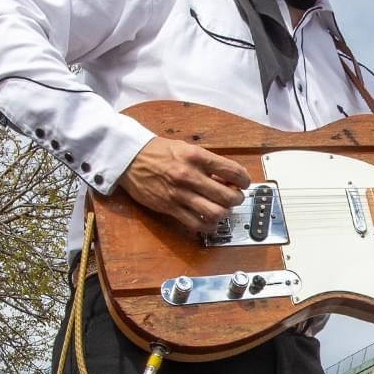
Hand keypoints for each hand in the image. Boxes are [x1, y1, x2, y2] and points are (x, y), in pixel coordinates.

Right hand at [118, 137, 249, 234]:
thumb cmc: (157, 152)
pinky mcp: (170, 208)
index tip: (244, 183)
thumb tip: (227, 177)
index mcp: (196, 157)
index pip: (232, 171)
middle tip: (234, 197)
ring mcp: (180, 194)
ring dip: (224, 213)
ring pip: (215, 213)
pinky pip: (196, 224)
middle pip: (227, 196)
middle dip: (237, 199)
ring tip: (222, 209)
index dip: (244, 180)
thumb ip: (207, 162)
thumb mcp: (185, 147)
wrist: (129, 159)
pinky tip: (209, 221)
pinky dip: (208, 225)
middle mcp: (189, 176)